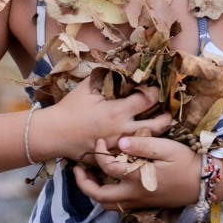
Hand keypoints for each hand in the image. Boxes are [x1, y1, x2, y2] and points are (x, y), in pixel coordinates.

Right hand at [44, 72, 161, 161]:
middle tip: (167, 111)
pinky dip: (141, 146)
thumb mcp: (87, 86)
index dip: (155, 92)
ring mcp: (120, 147)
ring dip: (156, 133)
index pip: (148, 99)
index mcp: (117, 111)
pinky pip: (134, 154)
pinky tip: (142, 141)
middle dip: (166, 116)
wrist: (55, 133)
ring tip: (158, 125)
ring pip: (149, 142)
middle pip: (157, 126)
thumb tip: (121, 64)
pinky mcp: (114, 157)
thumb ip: (106, 74)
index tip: (155, 88)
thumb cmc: (70, 107)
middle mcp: (123, 130)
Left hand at [73, 135, 199, 209]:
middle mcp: (134, 194)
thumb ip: (142, 144)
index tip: (100, 140)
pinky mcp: (144, 203)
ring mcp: (138, 201)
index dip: (99, 152)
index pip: (108, 167)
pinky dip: (106, 194)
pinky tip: (107, 180)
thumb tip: (119, 141)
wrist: (204, 183)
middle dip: (84, 184)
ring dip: (94, 191)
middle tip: (76, 169)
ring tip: (88, 175)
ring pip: (107, 203)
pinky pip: (117, 204)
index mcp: (137, 178)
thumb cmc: (186, 163)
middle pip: (100, 195)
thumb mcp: (166, 148)